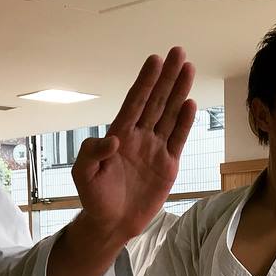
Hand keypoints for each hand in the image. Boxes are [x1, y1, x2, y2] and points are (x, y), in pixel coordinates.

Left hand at [72, 47, 196, 240]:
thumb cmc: (95, 198)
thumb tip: (114, 139)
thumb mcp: (83, 174)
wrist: (113, 223)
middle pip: (156, 101)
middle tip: (178, 52)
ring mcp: (155, 150)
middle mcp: (139, 137)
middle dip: (167, 77)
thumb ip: (92, 153)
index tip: (155, 60)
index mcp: (119, 134)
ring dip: (180, 92)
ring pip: (170, 115)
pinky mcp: (168, 166)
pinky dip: (185, 122)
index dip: (145, 81)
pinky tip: (191, 104)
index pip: (135, 102)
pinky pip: (178, 140)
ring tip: (189, 68)